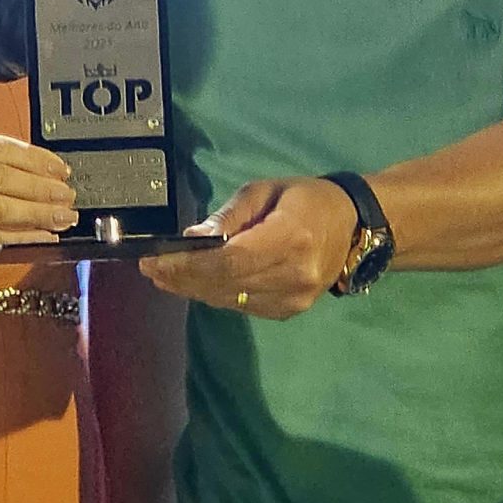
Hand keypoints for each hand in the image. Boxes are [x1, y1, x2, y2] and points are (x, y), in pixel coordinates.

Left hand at [139, 177, 357, 318]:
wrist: (353, 229)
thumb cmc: (306, 200)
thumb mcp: (265, 191)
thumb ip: (228, 217)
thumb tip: (190, 238)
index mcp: (291, 239)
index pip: (229, 261)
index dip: (188, 264)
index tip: (155, 260)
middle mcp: (294, 276)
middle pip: (224, 284)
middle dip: (182, 277)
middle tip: (150, 268)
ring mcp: (293, 299)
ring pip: (228, 299)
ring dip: (192, 289)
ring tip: (164, 276)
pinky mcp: (289, 312)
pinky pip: (240, 306)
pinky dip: (214, 294)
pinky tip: (194, 283)